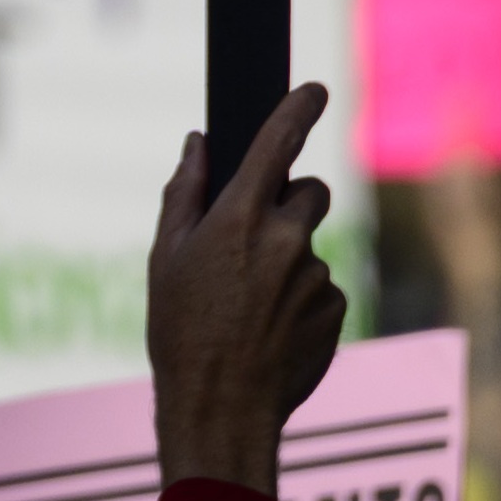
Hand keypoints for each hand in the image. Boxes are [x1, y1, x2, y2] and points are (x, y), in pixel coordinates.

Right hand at [150, 82, 344, 491]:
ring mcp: (316, 274)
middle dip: (289, 205)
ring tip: (250, 310)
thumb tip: (197, 143)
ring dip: (289, 264)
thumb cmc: (179, 334)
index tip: (316, 89)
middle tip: (253, 245)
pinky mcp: (336, 308)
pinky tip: (271, 332)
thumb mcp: (164, 260)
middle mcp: (286, 238)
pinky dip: (302, 301)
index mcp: (239, 217)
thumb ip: (184, 193)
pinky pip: (323, 289)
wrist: (221, 410)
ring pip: (311, 248)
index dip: (300, 108)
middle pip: (310, 192)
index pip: (279, 141)